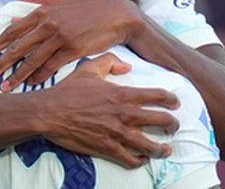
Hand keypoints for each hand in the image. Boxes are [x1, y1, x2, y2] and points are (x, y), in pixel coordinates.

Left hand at [0, 0, 139, 90]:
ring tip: (4, 87)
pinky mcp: (72, 49)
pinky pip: (51, 65)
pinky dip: (39, 76)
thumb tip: (12, 18)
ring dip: (16, 75)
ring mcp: (59, 36)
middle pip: (17, 47)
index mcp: (42, 13)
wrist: (115, 14)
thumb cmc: (86, 11)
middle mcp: (47, 24)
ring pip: (32, 59)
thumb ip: (34, 15)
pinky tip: (30, 84)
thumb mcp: (58, 8)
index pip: (13, 30)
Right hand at [37, 53, 178, 167]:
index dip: (171, 99)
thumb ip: (109, 62)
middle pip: (161, 121)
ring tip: (166, 149)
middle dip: (172, 124)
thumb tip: (126, 66)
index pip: (157, 96)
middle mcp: (124, 114)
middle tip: (173, 126)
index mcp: (121, 94)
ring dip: (162, 148)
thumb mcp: (88, 68)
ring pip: (150, 145)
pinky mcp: (107, 148)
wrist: (49, 112)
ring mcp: (116, 133)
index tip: (176, 102)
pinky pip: (130, 159)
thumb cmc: (67, 90)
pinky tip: (142, 158)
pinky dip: (140, 161)